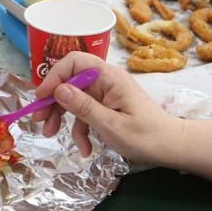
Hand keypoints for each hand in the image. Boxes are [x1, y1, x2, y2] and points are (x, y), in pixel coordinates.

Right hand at [32, 53, 183, 162]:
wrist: (172, 147)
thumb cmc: (146, 136)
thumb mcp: (111, 125)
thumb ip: (83, 107)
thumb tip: (58, 90)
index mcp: (109, 77)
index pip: (74, 62)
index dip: (54, 76)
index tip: (41, 98)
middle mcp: (106, 80)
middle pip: (69, 81)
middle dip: (53, 101)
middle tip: (40, 122)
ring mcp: (106, 93)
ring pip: (74, 98)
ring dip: (62, 118)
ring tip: (52, 136)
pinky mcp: (106, 106)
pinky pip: (85, 113)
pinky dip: (81, 129)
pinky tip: (85, 148)